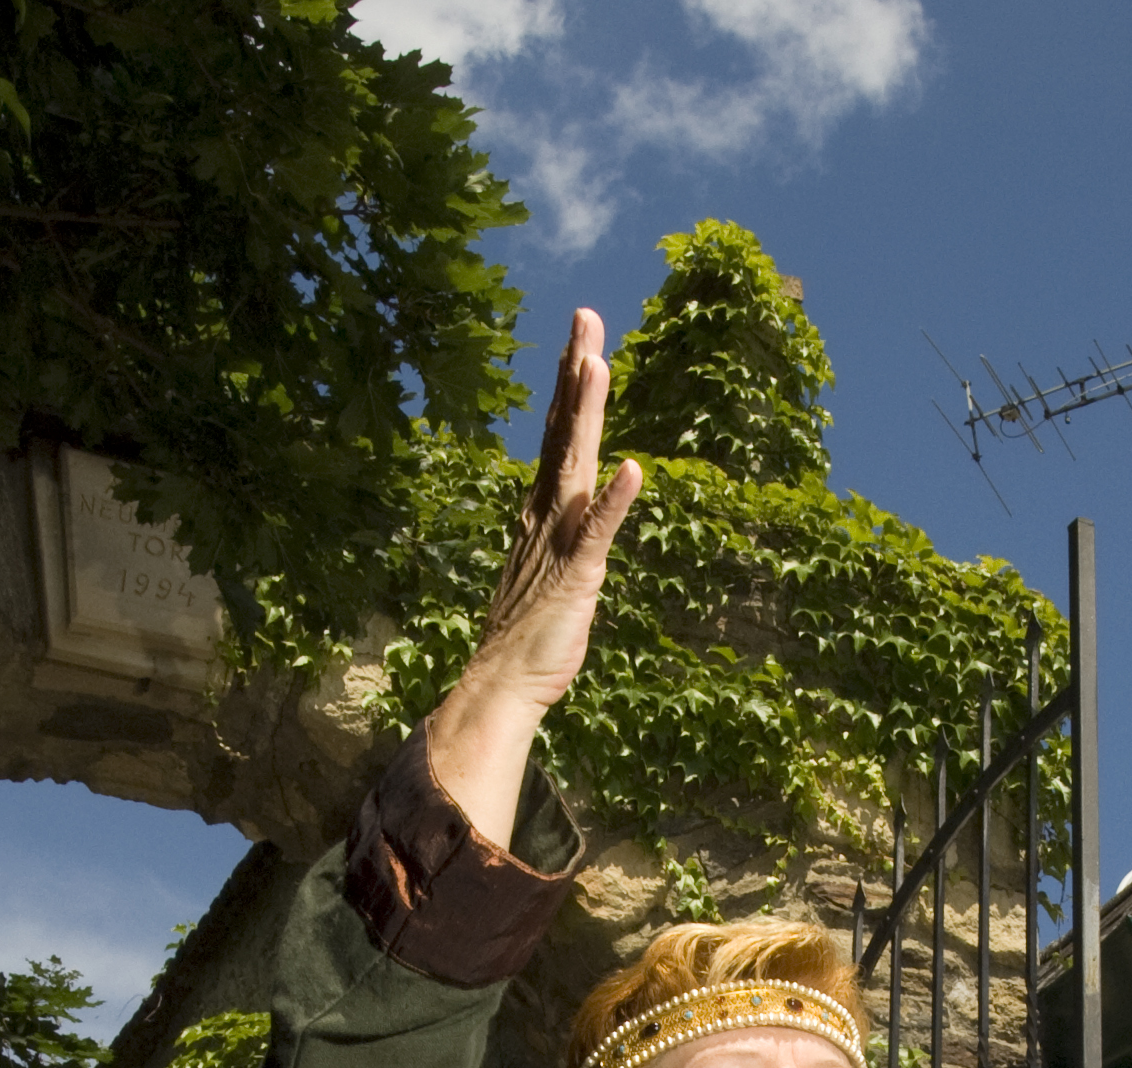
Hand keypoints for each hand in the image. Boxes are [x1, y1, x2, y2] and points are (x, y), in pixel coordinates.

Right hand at [426, 310, 645, 844]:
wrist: (502, 686)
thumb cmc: (528, 637)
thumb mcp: (551, 574)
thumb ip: (566, 539)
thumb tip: (578, 516)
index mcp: (542, 512)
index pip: (557, 435)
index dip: (570, 386)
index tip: (581, 337)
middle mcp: (546, 515)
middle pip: (562, 430)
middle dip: (575, 372)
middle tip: (586, 316)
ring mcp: (558, 542)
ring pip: (574, 465)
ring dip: (585, 414)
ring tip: (596, 361)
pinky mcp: (575, 576)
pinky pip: (597, 533)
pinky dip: (613, 502)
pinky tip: (630, 468)